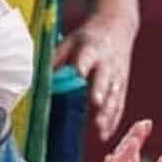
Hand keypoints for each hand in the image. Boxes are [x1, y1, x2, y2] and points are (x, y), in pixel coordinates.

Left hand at [54, 11, 139, 141]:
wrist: (117, 27)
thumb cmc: (88, 38)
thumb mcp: (71, 40)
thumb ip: (56, 58)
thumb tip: (39, 78)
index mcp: (91, 49)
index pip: (86, 57)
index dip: (82, 65)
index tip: (80, 73)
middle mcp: (107, 63)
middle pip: (104, 79)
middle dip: (100, 91)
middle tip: (96, 104)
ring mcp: (117, 76)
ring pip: (114, 97)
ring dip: (108, 114)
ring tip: (100, 130)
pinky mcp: (122, 87)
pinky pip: (119, 106)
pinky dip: (113, 121)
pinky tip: (105, 135)